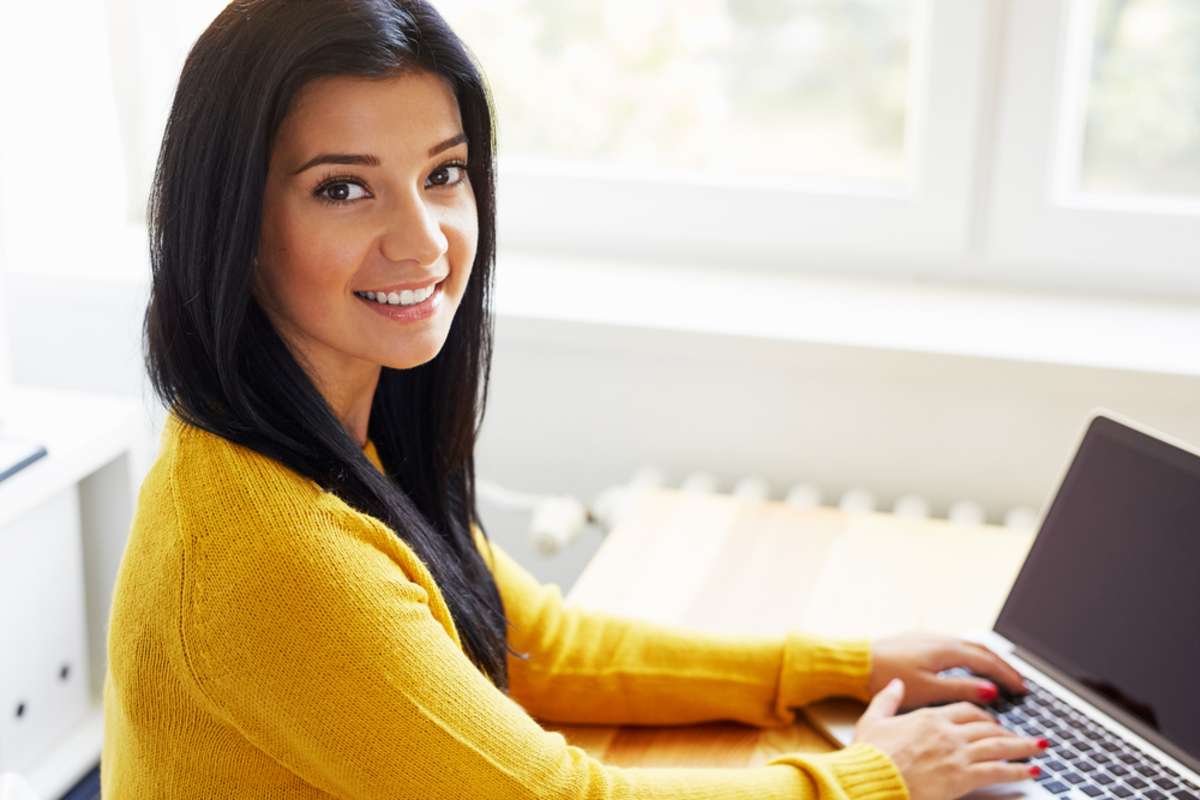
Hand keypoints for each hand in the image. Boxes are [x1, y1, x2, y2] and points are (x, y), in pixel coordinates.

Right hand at [854, 678, 1047, 799]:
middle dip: (1008, 731)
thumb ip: (887, 699)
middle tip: (1022, 735)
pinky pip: (998, 771)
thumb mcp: (873, 719)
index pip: (965, 710)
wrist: (873, 777)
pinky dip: (1019, 771)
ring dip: (1023, 747)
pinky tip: (1032, 771)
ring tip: (1040, 747)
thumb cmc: (870, 754)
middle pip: (987, 727)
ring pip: (998, 746)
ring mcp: (957, 753)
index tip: (992, 720)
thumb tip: (896, 683)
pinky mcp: (963, 776)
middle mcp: (947, 732)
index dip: (983, 715)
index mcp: (929, 717)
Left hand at [867, 631, 1027, 709]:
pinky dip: (969, 656)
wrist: (855, 663)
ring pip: (967, 645)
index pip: (986, 660)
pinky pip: (953, 646)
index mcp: (946, 649)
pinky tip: (967, 667)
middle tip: (1019, 682)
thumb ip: (961, 690)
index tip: (1023, 689)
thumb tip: (992, 691)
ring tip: (999, 675)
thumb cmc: (886, 676)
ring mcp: (928, 637)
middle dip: (1002, 666)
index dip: (1007, 675)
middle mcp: (940, 638)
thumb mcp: (928, 690)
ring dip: (986, 660)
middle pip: (980, 649)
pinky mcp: (917, 640)